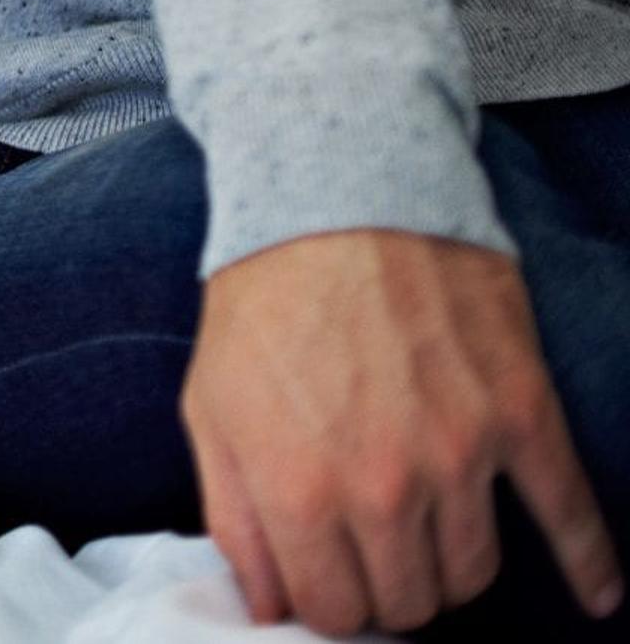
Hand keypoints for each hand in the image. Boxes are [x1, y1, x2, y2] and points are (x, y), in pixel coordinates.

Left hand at [182, 227, 620, 635]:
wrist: (339, 199)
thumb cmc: (264, 302)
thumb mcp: (211, 408)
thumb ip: (233, 518)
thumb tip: (266, 605)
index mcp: (298, 489)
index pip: (332, 611)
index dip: (327, 601)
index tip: (327, 578)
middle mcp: (384, 488)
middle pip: (408, 602)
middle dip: (384, 589)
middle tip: (372, 556)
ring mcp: (460, 457)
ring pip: (472, 576)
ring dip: (448, 571)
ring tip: (426, 543)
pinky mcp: (521, 419)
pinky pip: (570, 516)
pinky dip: (590, 565)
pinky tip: (599, 596)